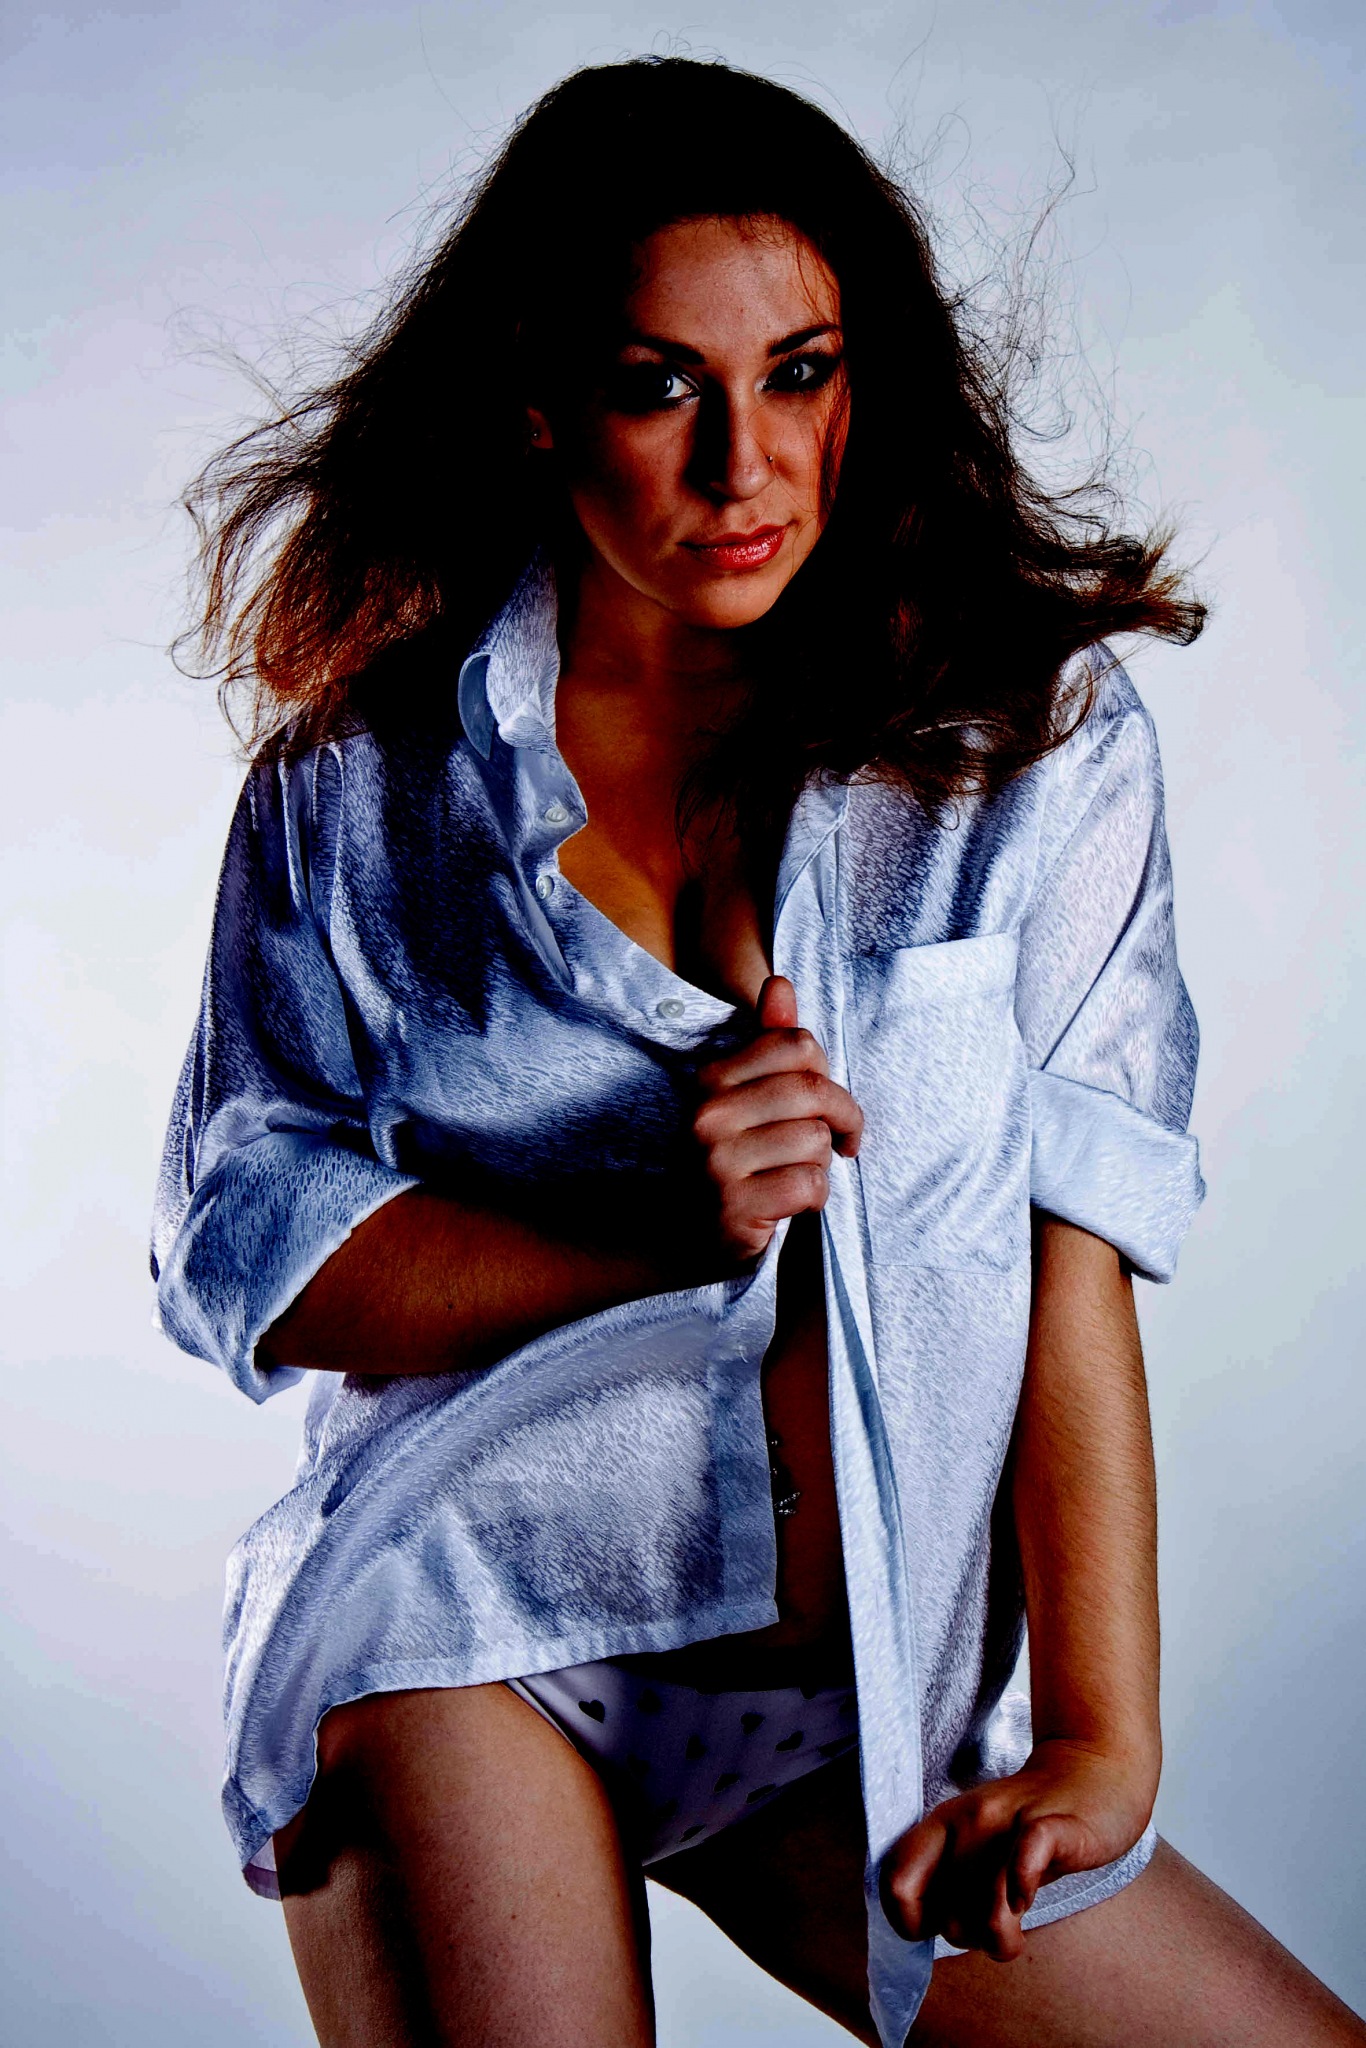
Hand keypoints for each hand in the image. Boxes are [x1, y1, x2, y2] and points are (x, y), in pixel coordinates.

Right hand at [689, 974, 862, 1267]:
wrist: (680, 1233)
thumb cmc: (728, 1159)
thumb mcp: (743, 1096)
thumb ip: (767, 1042)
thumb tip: (779, 983)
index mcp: (711, 1078)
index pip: (796, 1045)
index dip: (827, 1073)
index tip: (829, 1104)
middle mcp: (708, 1115)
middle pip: (813, 1090)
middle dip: (843, 1117)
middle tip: (844, 1140)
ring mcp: (717, 1163)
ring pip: (815, 1141)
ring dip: (821, 1163)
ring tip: (797, 1173)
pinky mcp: (735, 1208)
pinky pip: (809, 1185)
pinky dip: (814, 1197)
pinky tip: (791, 1202)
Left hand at [879, 1739, 1156, 1962]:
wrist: (1093, 1771)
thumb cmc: (1029, 1822)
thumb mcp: (978, 1843)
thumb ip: (948, 1879)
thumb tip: (921, 1928)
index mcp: (942, 1825)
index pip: (896, 1883)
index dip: (910, 1922)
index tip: (936, 1926)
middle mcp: (968, 1821)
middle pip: (947, 1915)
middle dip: (969, 1937)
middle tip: (989, 1922)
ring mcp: (1010, 1820)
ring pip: (985, 1906)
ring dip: (1001, 1935)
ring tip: (1014, 1927)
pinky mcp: (1053, 1826)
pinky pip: (1025, 1860)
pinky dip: (1023, 1887)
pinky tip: (1027, 1897)